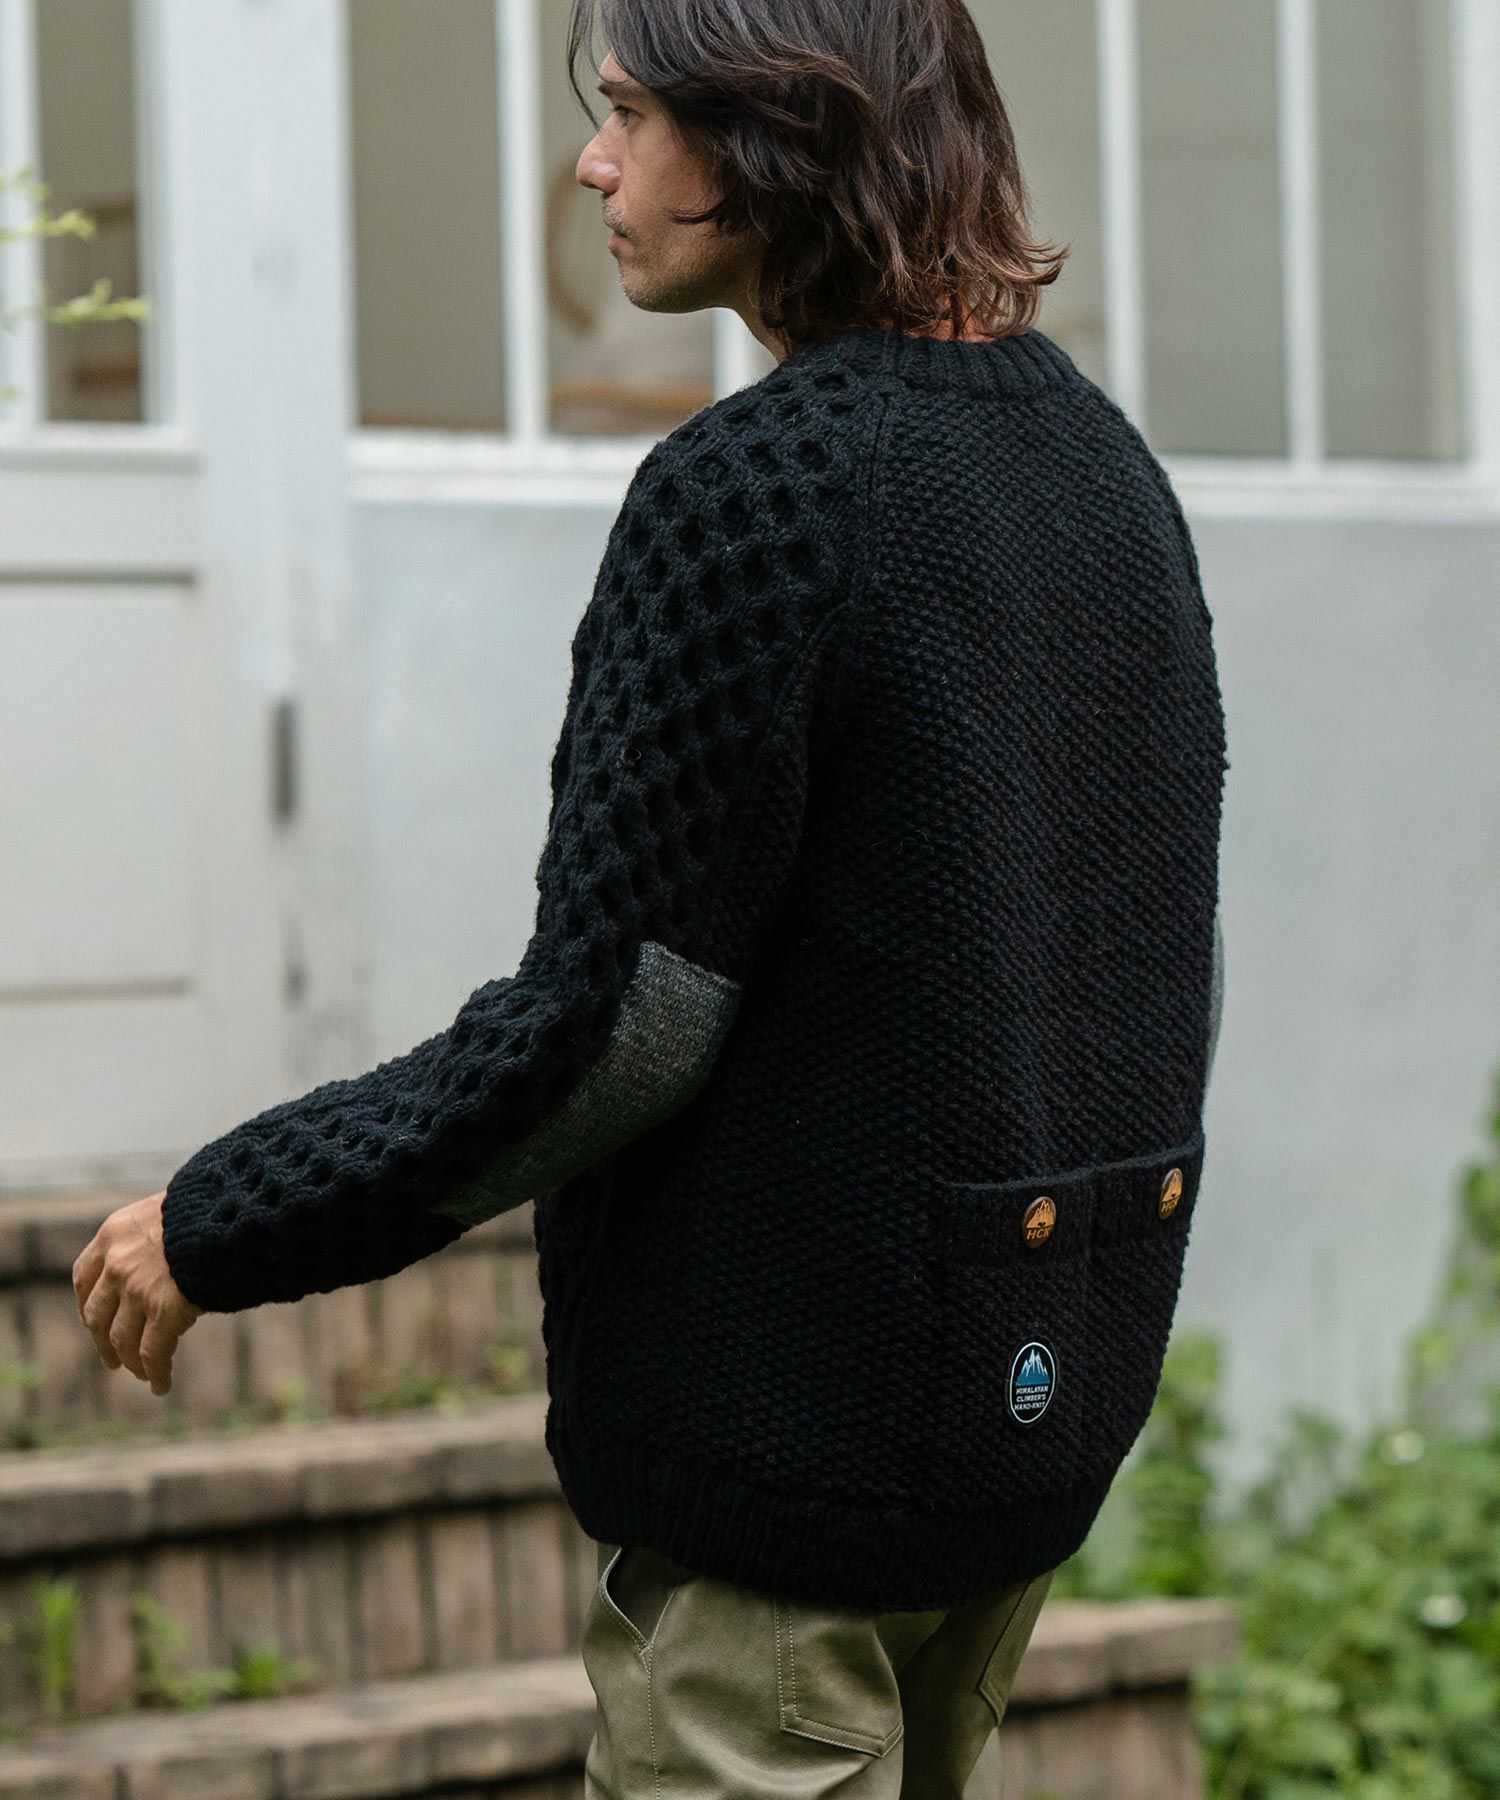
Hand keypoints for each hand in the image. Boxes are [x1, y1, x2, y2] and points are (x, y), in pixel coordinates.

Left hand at [73, 1190, 203, 1395]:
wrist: (232, 1210)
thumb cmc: (211, 1207)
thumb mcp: (167, 1211)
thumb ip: (152, 1236)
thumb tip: (163, 1259)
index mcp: (113, 1234)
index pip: (84, 1276)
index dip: (86, 1304)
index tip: (92, 1322)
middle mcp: (117, 1264)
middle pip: (98, 1315)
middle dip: (104, 1343)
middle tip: (113, 1360)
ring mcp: (138, 1289)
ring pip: (123, 1339)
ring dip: (131, 1362)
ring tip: (142, 1375)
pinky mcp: (165, 1309)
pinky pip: (153, 1352)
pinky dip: (156, 1373)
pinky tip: (161, 1386)